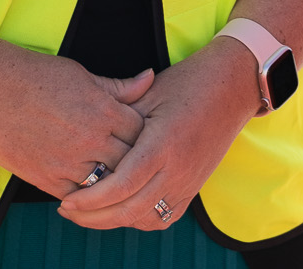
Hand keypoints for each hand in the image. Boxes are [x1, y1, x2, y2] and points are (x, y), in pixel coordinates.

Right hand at [0, 50, 153, 197]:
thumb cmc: (34, 76)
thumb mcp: (82, 74)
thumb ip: (117, 86)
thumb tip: (149, 78)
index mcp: (103, 110)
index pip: (142, 131)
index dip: (145, 132)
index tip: (141, 132)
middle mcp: (90, 139)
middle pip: (130, 160)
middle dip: (135, 158)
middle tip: (133, 157)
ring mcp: (68, 162)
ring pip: (107, 183)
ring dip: (112, 179)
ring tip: (114, 173)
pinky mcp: (45, 179)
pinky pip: (77, 196)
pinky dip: (86, 194)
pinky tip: (89, 187)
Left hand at [59, 37, 261, 230]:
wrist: (235, 85)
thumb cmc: (191, 82)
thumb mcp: (150, 93)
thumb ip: (120, 117)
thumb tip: (89, 139)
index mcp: (163, 145)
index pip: (121, 186)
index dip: (91, 199)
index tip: (67, 201)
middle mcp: (178, 170)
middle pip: (129, 210)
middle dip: (93, 217)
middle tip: (68, 211)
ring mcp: (189, 181)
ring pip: (146, 218)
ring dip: (114, 221)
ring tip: (89, 213)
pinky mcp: (195, 186)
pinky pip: (164, 217)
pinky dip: (140, 219)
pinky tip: (122, 211)